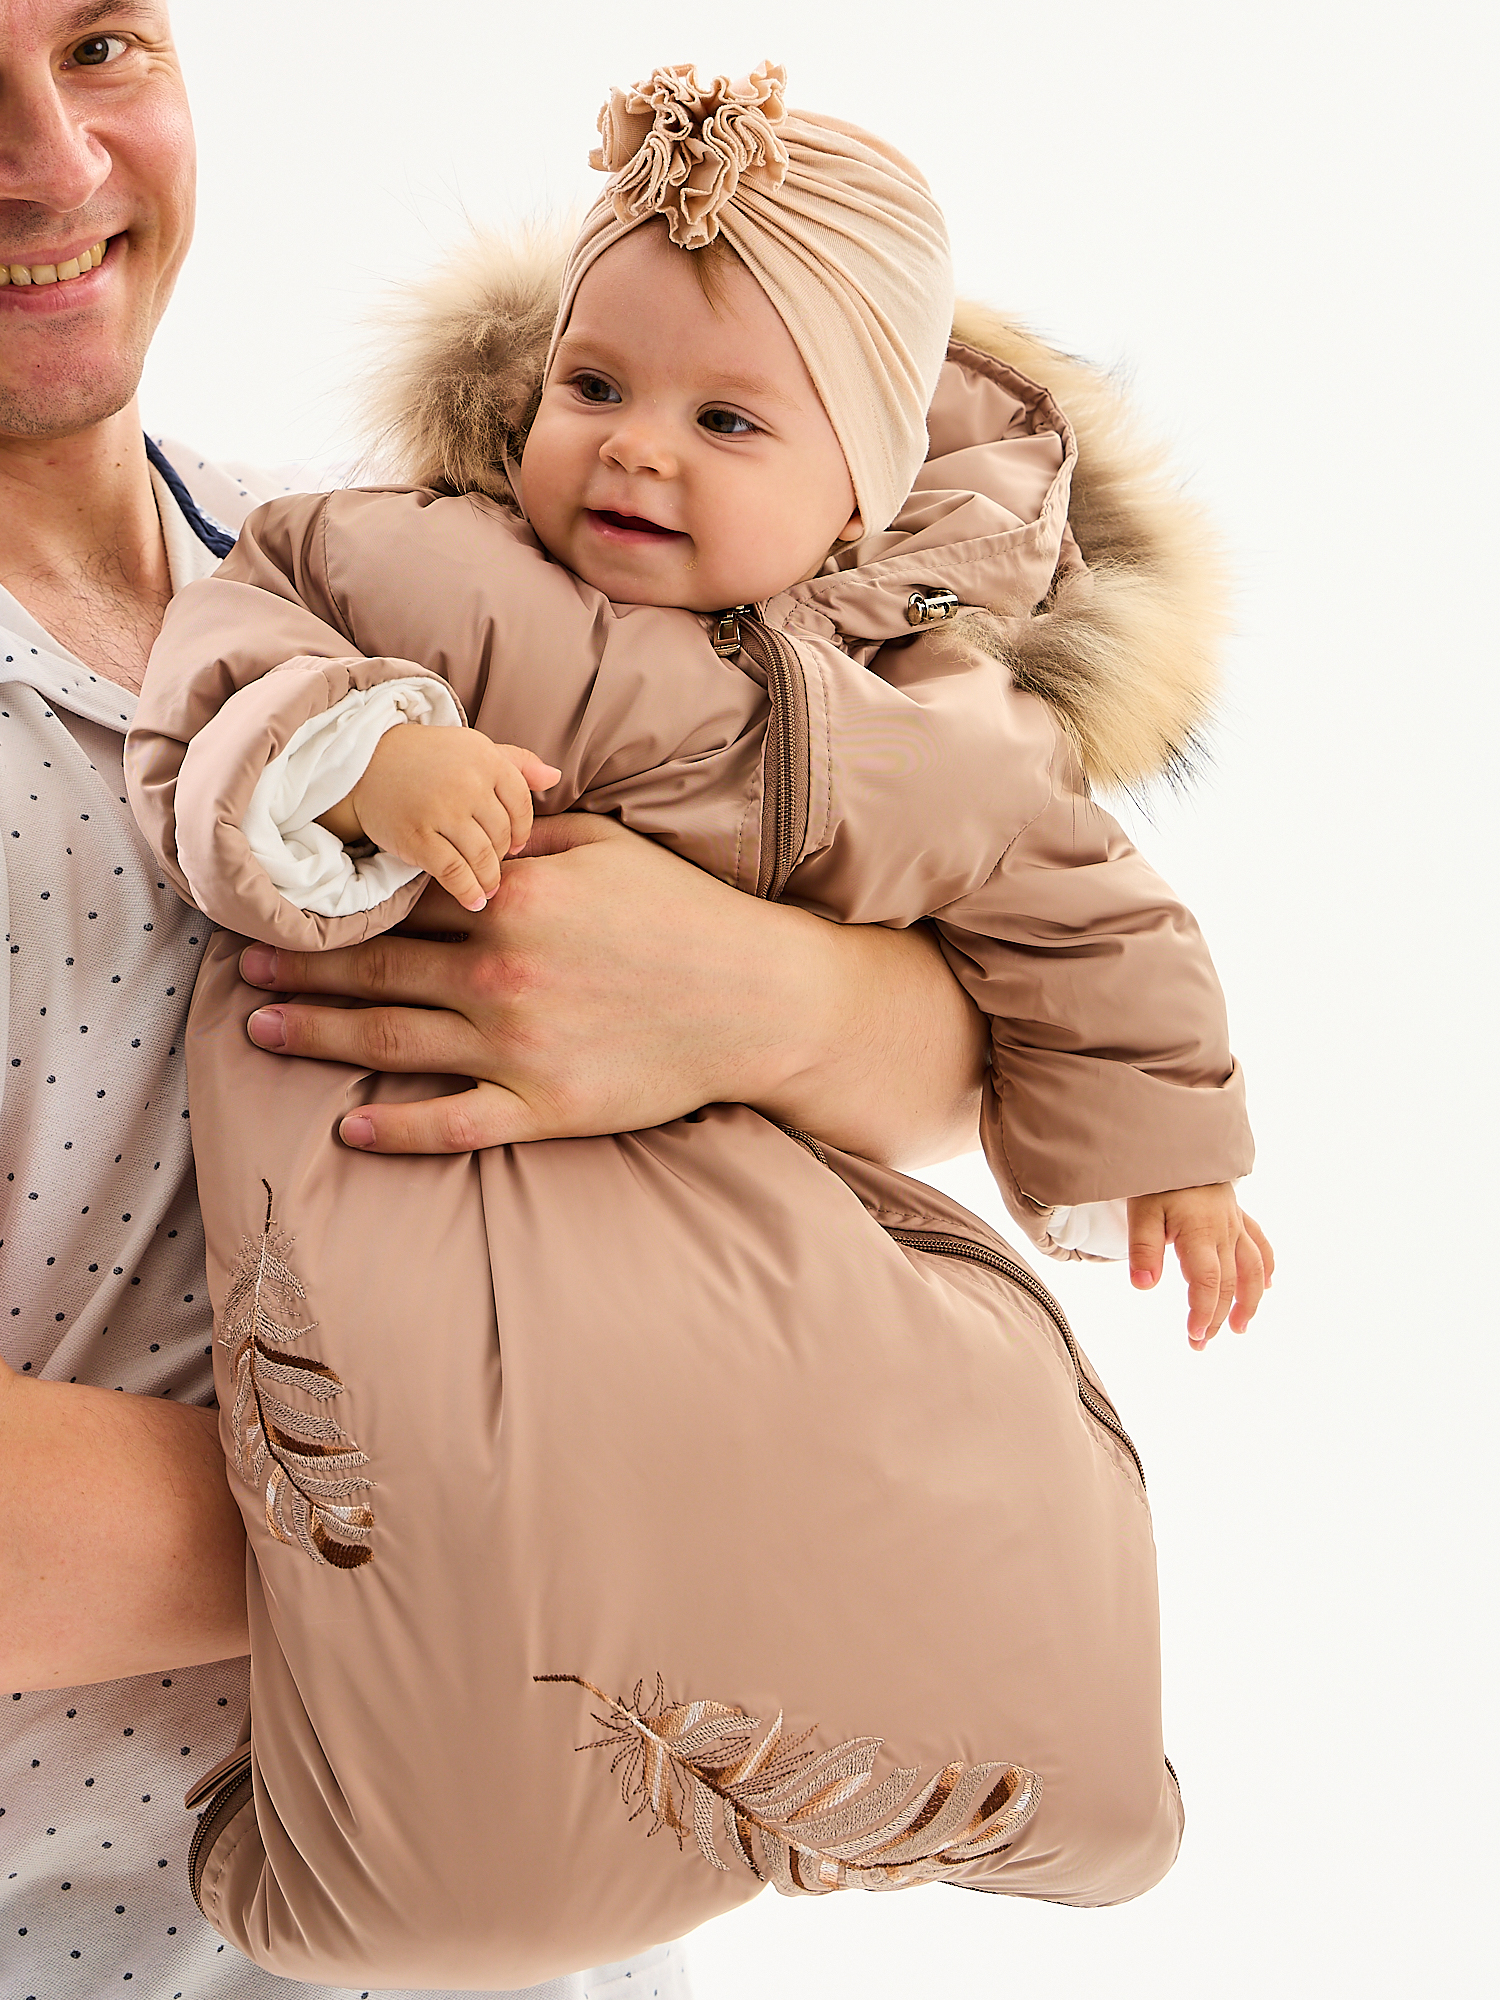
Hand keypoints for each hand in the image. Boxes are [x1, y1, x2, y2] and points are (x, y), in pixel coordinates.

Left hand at [239, 813, 985, 1161]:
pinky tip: (350, 1130)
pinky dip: (396, 1130)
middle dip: (303, 971)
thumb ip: (525, 833)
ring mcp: (517, 1047)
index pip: (399, 901)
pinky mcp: (544, 1108)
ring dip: (318, 1038)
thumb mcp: (606, 847)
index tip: (288, 903)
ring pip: (391, 1044)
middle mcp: (500, 973)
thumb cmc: (686, 915)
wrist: (759, 999)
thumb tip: (465, 813)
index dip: (336, 904)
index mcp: (510, 900)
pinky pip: (452, 1122)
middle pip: (375, 973)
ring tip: (263, 1031)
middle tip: (247, 971)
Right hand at [341, 725, 559, 912]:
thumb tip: (555, 775)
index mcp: (486, 758)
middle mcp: (468, 783)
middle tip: (494, 867)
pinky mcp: (417, 836)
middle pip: (502, 834)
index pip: (521, 805)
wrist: (363, 763)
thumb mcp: (473, 748)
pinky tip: (473, 901)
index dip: (522, 831)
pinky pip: (453, 872)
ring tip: (488, 890)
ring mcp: (442, 810)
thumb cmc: (425, 757)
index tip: (515, 846)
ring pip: (482, 856)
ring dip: (489, 879)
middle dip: (501, 856)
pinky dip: (467, 891)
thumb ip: (516, 762)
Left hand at [1127, 1184, 1273, 1349]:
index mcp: (1199, 1233)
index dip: (1203, 1311)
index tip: (1194, 1335)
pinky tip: (1267, 1286)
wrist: (1179, 1140)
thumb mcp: (1141, 1212)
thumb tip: (1143, 1287)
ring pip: (1251, 1269)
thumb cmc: (1157, 1179)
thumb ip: (1143, 1249)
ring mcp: (1235, 1224)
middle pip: (1228, 1283)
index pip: (1207, 1282)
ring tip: (1240, 1328)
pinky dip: (1266, 1267)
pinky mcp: (1239, 1215)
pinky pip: (1260, 1244)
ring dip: (1248, 1301)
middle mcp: (1224, 1232)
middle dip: (1216, 1317)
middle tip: (1201, 1344)